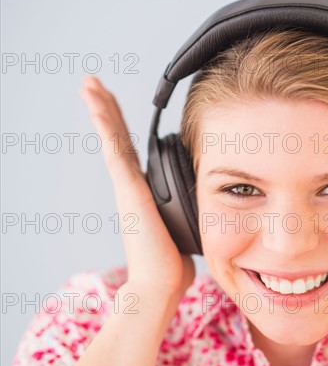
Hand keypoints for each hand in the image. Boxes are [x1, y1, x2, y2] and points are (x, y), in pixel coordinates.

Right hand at [80, 76, 194, 297]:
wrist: (161, 283)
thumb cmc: (172, 261)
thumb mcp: (181, 226)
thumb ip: (183, 212)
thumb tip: (200, 210)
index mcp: (142, 191)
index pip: (130, 150)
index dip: (120, 126)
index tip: (111, 104)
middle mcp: (130, 185)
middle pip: (116, 138)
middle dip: (106, 108)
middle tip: (92, 83)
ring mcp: (126, 187)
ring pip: (111, 139)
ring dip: (100, 109)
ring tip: (88, 83)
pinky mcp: (129, 191)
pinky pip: (115, 152)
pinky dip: (105, 127)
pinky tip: (96, 105)